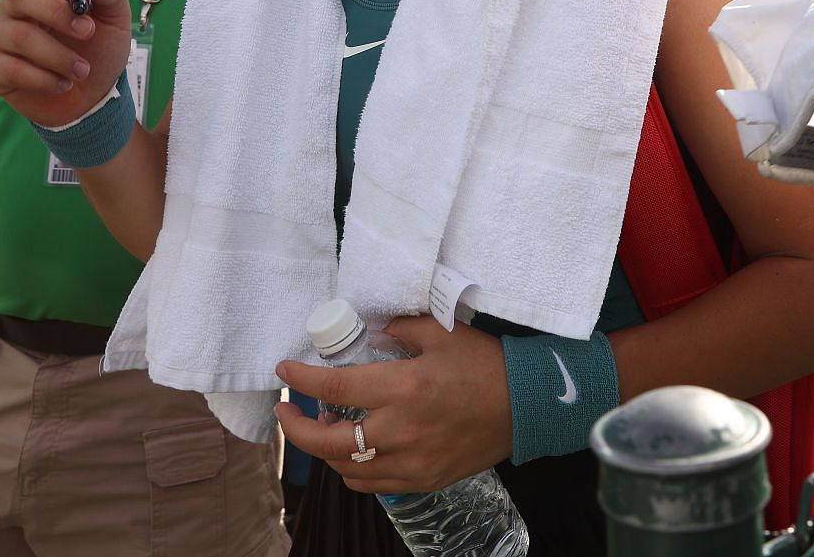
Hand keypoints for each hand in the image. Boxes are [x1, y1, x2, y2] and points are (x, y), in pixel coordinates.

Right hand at [0, 0, 131, 127]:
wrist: (91, 97)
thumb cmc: (98, 51)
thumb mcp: (116, 22)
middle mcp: (17, 8)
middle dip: (58, 14)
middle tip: (87, 32)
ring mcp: (1, 35)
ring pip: (19, 36)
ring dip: (58, 55)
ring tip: (82, 71)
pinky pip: (11, 68)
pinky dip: (43, 79)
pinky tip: (63, 83)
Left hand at [275, 315, 512, 493]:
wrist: (528, 406)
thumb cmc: (486, 364)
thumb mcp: (442, 333)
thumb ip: (400, 328)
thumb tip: (371, 331)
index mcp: (404, 388)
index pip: (335, 389)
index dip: (301, 381)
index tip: (284, 373)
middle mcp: (401, 430)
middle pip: (328, 443)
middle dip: (296, 429)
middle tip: (287, 412)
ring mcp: (412, 462)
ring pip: (346, 469)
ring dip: (326, 450)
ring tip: (327, 427)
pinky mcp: (424, 479)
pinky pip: (374, 484)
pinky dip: (354, 470)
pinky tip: (356, 451)